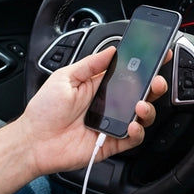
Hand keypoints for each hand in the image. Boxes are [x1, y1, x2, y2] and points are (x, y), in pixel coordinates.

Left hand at [18, 46, 168, 175]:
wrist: (33, 141)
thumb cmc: (44, 111)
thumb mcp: (65, 78)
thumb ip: (90, 64)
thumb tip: (111, 50)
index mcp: (99, 86)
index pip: (129, 74)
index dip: (145, 66)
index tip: (159, 56)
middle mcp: (109, 104)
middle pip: (141, 94)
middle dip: (154, 86)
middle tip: (156, 81)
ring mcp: (112, 124)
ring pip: (142, 116)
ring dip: (148, 108)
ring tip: (141, 104)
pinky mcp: (112, 143)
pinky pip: (133, 138)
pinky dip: (137, 132)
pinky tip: (132, 124)